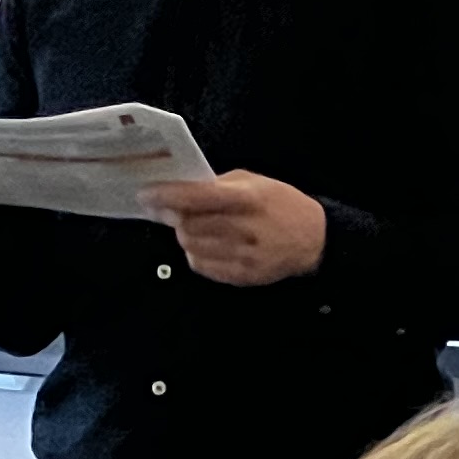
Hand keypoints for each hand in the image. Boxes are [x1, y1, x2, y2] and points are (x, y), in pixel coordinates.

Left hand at [142, 172, 329, 286]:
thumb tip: (180, 190)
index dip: (167, 196)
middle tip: (166, 210)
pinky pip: (202, 266)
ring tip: (193, 225)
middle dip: (170, 216)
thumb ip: (218, 185)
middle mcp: (245, 228)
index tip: (145, 195)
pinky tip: (207, 243)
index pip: (197, 197)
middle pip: (188, 225)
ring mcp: (243, 256)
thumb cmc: (280, 203)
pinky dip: (196, 253)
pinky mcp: (242, 276)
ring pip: (191, 246)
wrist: (313, 239)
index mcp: (248, 199)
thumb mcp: (254, 182)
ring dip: (184, 234)